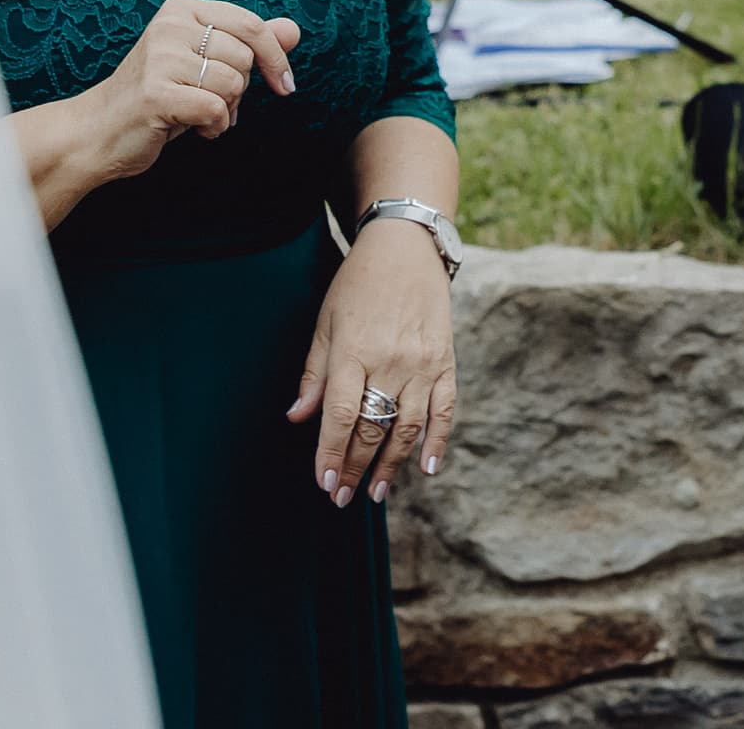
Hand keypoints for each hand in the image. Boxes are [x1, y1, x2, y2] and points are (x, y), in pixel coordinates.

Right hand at [77, 0, 300, 190]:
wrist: (100, 130)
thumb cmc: (160, 95)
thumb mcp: (205, 63)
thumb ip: (248, 44)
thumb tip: (293, 30)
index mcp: (181, 9)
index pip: (250, 24)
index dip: (275, 57)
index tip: (286, 85)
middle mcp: (169, 25)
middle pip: (244, 57)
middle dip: (240, 90)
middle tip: (214, 102)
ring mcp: (160, 58)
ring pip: (232, 84)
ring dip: (226, 111)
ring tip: (199, 114)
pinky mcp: (155, 93)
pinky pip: (215, 109)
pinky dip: (214, 126)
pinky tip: (194, 129)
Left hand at [293, 221, 457, 505]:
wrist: (406, 248)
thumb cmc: (358, 284)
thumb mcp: (326, 321)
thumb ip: (314, 373)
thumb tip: (298, 417)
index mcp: (354, 350)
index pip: (340, 415)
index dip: (331, 453)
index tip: (325, 483)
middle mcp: (390, 361)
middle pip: (371, 428)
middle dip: (355, 467)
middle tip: (343, 496)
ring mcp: (422, 364)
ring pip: (407, 428)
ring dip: (391, 466)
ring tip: (376, 492)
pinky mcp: (446, 362)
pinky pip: (445, 411)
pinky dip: (438, 442)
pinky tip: (427, 469)